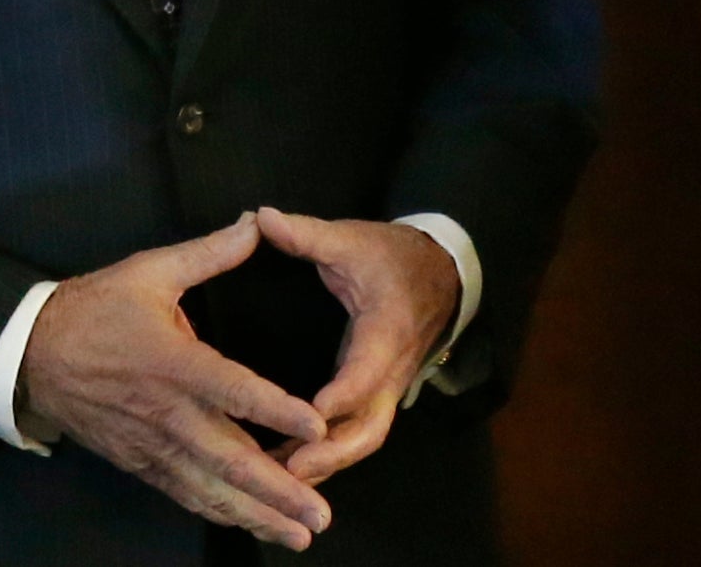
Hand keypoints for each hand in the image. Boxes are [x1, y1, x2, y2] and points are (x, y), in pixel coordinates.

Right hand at [21, 215, 334, 548]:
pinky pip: (187, 495)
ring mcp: (154, 446)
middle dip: (278, 491)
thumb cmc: (95, 309)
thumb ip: (209, 252)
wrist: (33, 355)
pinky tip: (253, 526)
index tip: (316, 426)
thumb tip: (258, 223)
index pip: (233, 390)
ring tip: (299, 534)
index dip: (275, 410)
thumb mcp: (150, 270)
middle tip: (320, 514)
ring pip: (211, 490)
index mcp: (175, 363)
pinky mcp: (142, 464)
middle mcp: (168, 414)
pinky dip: (222, 514)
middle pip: (230, 460)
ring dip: (257, 516)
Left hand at [256, 207, 459, 485]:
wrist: (440, 272)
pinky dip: (330, 457)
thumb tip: (261, 218)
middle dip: (331, 453)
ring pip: (365, 439)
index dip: (341, 396)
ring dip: (327, 464)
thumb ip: (306, 234)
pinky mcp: (380, 397)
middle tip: (289, 470)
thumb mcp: (350, 239)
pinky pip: (359, 436)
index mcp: (386, 329)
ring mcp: (388, 389)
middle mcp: (391, 370)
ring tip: (278, 482)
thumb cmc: (390, 257)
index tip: (308, 415)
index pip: (366, 371)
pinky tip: (290, 469)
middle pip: (369, 427)